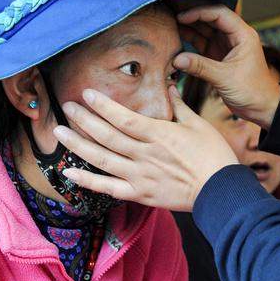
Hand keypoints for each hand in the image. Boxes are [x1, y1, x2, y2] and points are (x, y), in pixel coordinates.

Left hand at [52, 86, 238, 211]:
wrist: (220, 191)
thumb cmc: (214, 155)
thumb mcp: (198, 125)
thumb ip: (178, 106)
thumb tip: (168, 86)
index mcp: (159, 134)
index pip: (123, 117)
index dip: (103, 105)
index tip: (87, 93)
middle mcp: (144, 154)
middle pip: (107, 135)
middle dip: (84, 119)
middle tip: (67, 106)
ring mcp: (140, 176)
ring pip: (101, 159)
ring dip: (78, 145)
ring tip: (59, 131)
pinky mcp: (140, 194)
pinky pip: (107, 188)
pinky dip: (87, 181)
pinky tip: (69, 172)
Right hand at [176, 5, 279, 128]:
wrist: (262, 108)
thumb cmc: (252, 91)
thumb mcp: (225, 78)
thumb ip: (201, 67)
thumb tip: (177, 59)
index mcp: (243, 35)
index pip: (219, 14)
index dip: (199, 12)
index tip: (181, 16)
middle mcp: (234, 36)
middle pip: (210, 19)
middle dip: (191, 16)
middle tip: (170, 14)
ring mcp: (225, 46)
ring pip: (204, 30)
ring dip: (188, 28)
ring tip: (169, 25)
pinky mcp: (218, 56)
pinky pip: (201, 44)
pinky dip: (189, 42)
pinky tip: (175, 39)